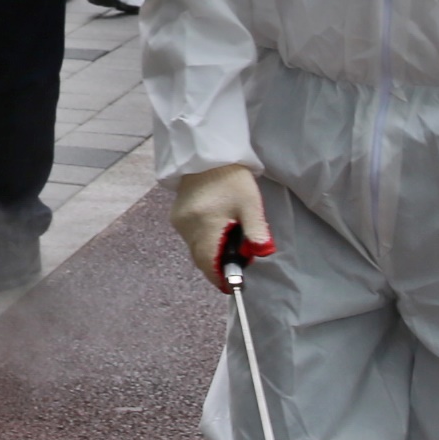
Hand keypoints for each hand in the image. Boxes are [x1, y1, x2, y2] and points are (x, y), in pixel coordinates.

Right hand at [171, 164, 268, 291]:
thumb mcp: (250, 203)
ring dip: (210, 253)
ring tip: (228, 244)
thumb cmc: (231, 177)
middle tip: (236, 263)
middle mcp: (187, 228)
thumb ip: (256, 230)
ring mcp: (179, 222)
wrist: (206, 154)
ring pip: (194, 249)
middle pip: (201, 259)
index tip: (232, 285)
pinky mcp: (176, 216)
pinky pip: (190, 238)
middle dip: (217, 266)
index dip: (220, 278)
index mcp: (205, 225)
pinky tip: (216, 230)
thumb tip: (262, 253)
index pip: (209, 263)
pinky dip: (203, 241)